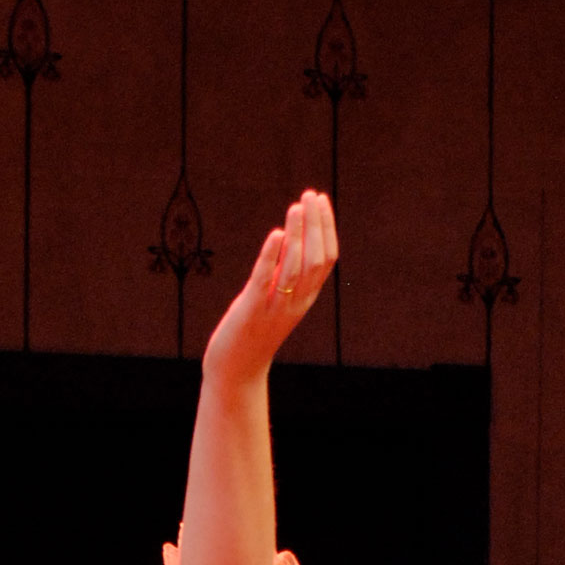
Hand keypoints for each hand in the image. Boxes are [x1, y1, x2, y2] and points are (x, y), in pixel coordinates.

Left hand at [202, 191, 338, 392]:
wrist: (237, 369)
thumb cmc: (254, 331)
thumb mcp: (275, 298)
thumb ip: (284, 272)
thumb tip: (289, 236)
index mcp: (305, 297)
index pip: (327, 258)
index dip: (327, 228)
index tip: (321, 200)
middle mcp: (296, 302)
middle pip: (316, 259)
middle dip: (316, 224)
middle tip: (310, 195)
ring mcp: (276, 307)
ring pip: (295, 267)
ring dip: (298, 234)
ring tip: (296, 207)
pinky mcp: (252, 310)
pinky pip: (266, 281)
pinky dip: (272, 256)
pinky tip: (277, 234)